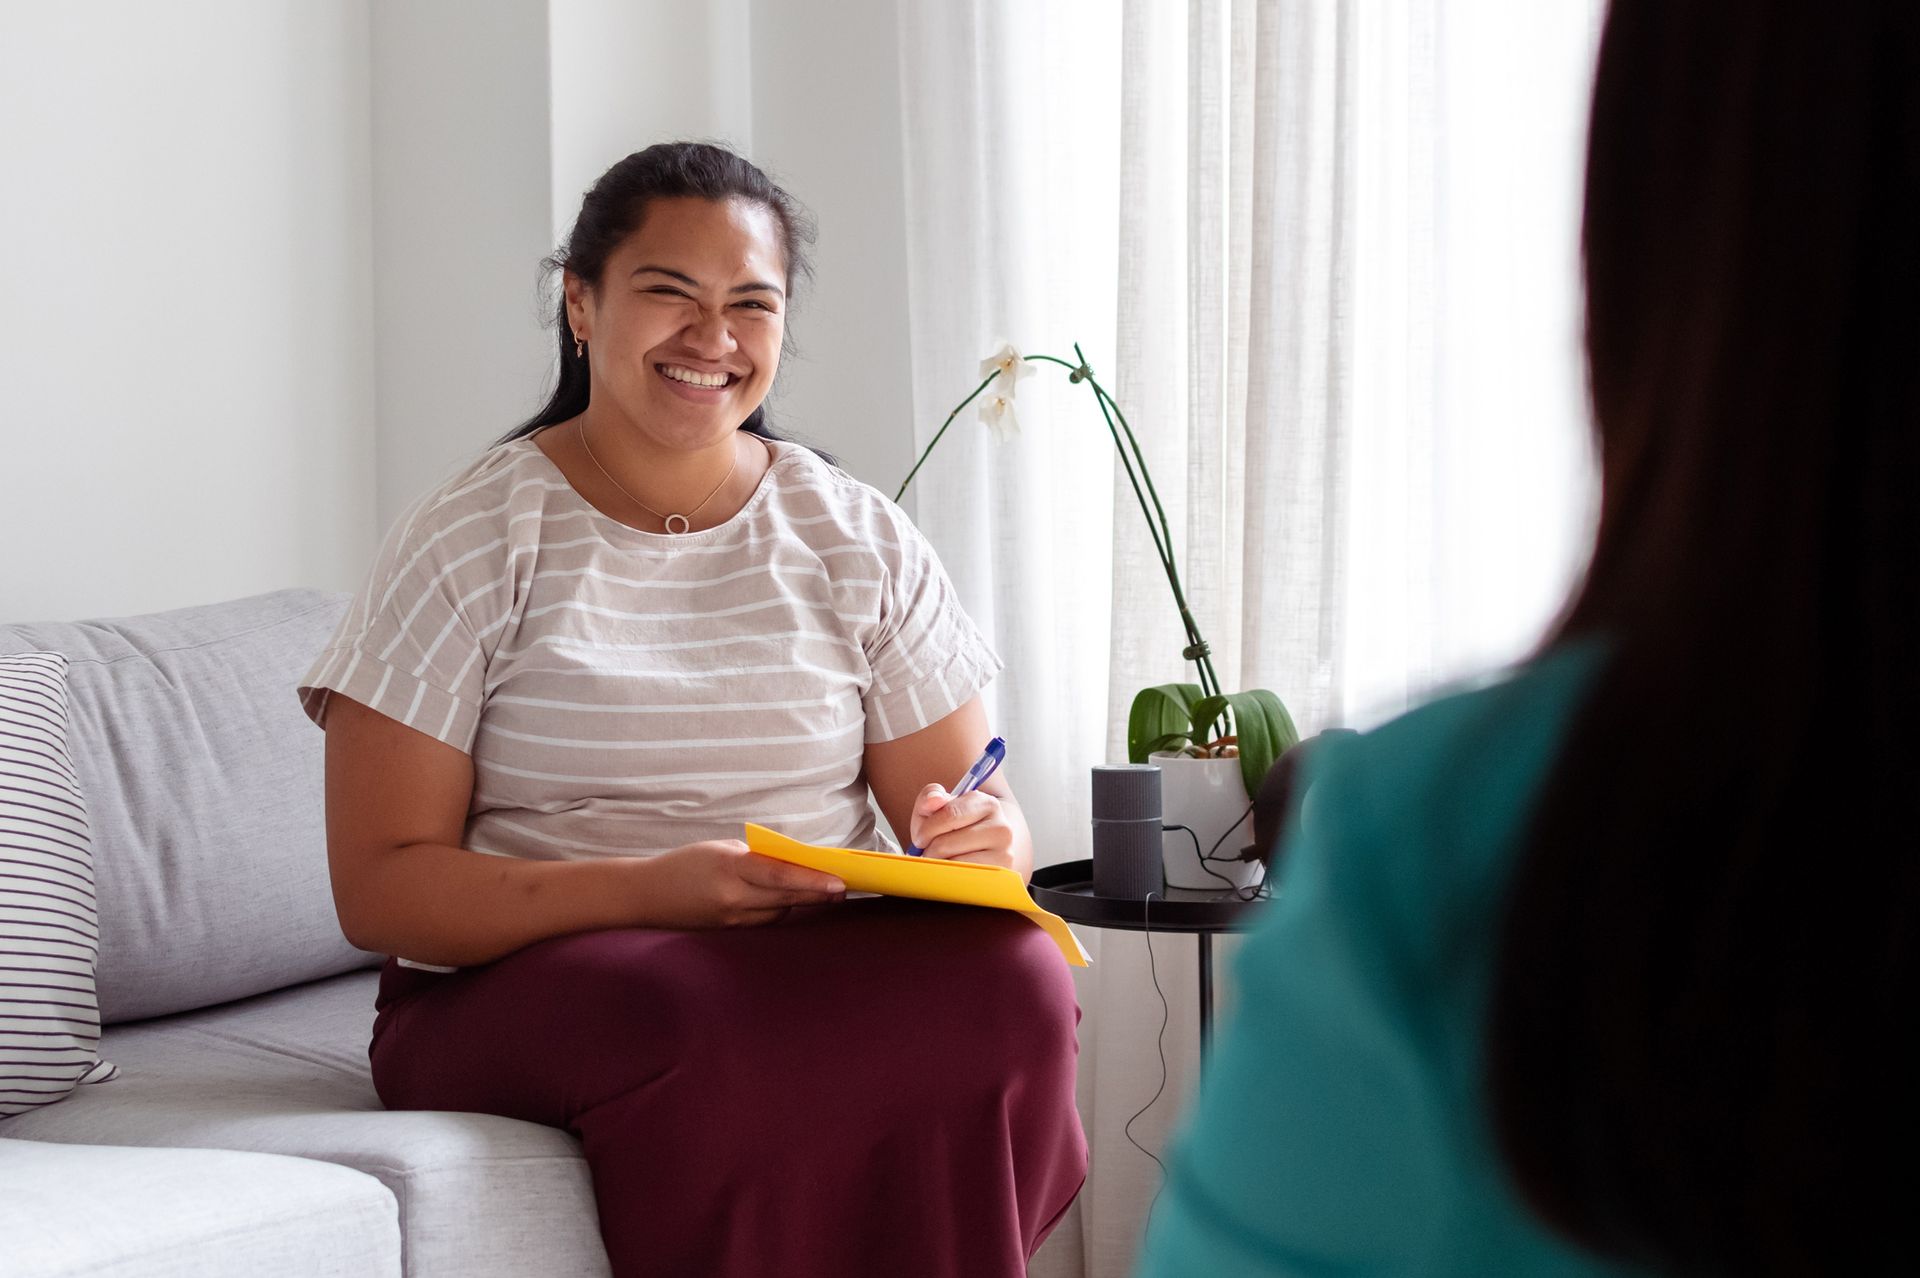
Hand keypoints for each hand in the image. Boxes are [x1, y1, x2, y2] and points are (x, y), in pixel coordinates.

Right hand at [637, 840, 844, 927]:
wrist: (646, 895)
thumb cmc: (685, 864)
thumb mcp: (721, 850)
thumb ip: (756, 859)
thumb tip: (792, 865)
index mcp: (729, 869)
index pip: (779, 876)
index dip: (811, 881)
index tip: (838, 883)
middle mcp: (731, 898)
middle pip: (785, 899)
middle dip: (817, 895)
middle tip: (843, 889)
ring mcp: (730, 919)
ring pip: (777, 913)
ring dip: (798, 903)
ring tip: (820, 892)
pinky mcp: (728, 932)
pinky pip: (762, 922)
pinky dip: (777, 910)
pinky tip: (786, 902)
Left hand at [910, 786, 1016, 869]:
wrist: (986, 847)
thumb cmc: (957, 826)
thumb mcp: (940, 807)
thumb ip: (930, 796)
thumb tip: (935, 799)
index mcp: (987, 804)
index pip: (949, 815)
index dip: (926, 830)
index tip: (920, 838)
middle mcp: (1001, 828)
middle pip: (946, 844)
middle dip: (929, 850)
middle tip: (927, 852)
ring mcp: (1004, 854)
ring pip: (954, 864)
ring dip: (938, 864)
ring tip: (940, 860)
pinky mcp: (1000, 876)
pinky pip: (963, 880)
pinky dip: (950, 877)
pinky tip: (951, 871)